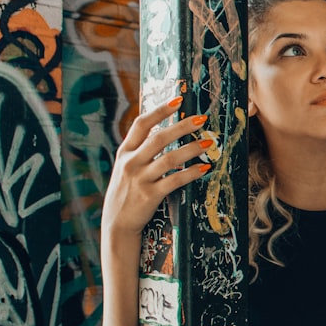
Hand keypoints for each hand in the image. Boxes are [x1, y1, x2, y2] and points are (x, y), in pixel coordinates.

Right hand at [102, 96, 212, 236]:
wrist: (116, 224)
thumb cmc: (126, 193)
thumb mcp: (125, 168)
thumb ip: (139, 151)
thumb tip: (162, 132)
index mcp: (124, 152)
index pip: (141, 124)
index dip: (160, 111)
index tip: (178, 100)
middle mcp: (130, 163)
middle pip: (159, 138)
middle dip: (182, 126)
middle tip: (202, 119)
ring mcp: (140, 179)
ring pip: (169, 159)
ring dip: (191, 149)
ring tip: (208, 143)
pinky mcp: (150, 195)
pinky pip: (175, 180)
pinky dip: (191, 173)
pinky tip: (203, 167)